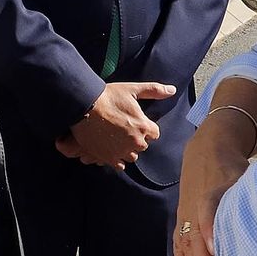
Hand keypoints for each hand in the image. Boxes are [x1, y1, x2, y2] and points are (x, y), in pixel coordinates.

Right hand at [56, 81, 176, 168]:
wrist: (84, 106)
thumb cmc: (108, 96)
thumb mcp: (132, 90)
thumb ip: (154, 90)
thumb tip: (172, 90)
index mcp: (144, 126)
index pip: (154, 133)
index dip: (145, 127)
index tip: (136, 121)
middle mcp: (136, 142)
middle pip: (143, 145)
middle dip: (136, 138)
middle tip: (124, 128)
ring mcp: (122, 151)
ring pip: (132, 156)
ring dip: (127, 149)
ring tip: (116, 138)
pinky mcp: (109, 158)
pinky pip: (120, 165)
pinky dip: (117, 159)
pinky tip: (111, 148)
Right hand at [173, 114, 253, 255]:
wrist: (206, 151)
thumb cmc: (231, 169)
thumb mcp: (244, 174)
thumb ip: (253, 195)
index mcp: (213, 191)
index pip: (208, 209)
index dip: (209, 228)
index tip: (214, 248)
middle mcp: (194, 206)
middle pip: (195, 237)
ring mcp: (185, 215)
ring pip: (185, 246)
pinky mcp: (181, 221)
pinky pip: (178, 247)